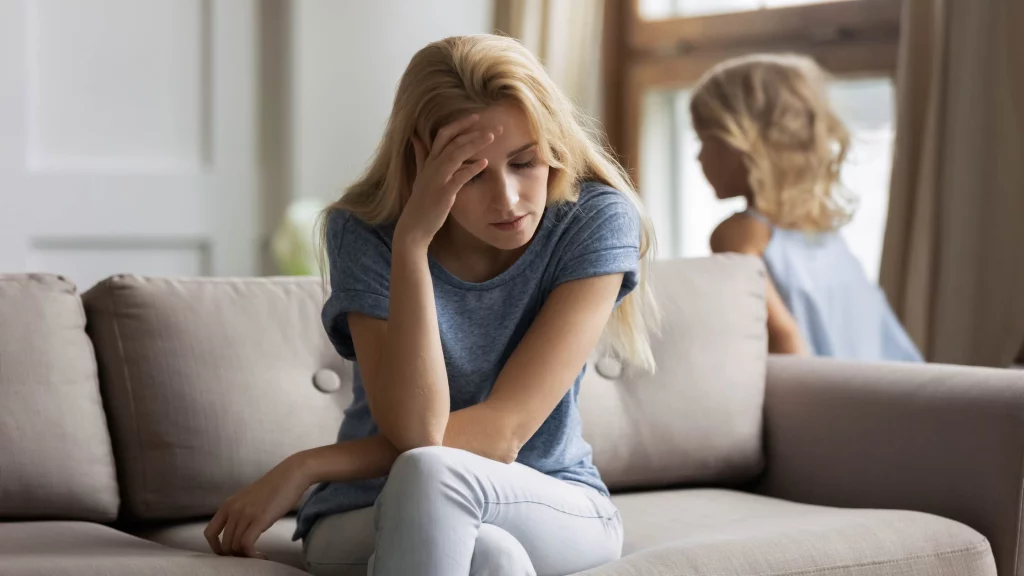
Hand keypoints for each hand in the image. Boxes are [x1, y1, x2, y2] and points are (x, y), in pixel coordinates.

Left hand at [204, 455, 310, 558]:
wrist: (291, 474)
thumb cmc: (274, 487)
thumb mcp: (248, 499)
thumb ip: (239, 513)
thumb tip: (238, 533)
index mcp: (228, 505)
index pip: (210, 532)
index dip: (216, 547)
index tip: (227, 553)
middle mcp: (233, 509)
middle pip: (225, 544)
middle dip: (236, 554)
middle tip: (250, 554)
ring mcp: (246, 514)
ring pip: (235, 546)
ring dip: (246, 556)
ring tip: (258, 555)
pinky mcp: (260, 519)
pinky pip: (247, 545)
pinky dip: (252, 555)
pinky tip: (262, 555)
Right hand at [395, 114, 501, 247]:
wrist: (414, 226)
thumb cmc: (421, 201)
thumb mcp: (421, 175)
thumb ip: (421, 156)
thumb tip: (416, 137)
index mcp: (429, 161)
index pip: (443, 135)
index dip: (460, 124)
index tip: (477, 117)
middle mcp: (432, 167)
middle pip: (452, 141)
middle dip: (473, 131)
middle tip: (495, 126)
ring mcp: (437, 179)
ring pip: (455, 154)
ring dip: (474, 143)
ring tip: (491, 137)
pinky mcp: (443, 193)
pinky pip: (458, 178)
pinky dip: (471, 169)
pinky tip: (484, 162)